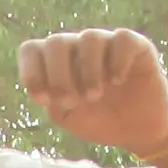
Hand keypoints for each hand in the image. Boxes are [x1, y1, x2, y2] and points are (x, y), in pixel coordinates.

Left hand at [19, 28, 167, 156]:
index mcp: (55, 62)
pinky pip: (122, 39)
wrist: (137, 130)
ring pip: (89, 38)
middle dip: (58, 74)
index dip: (31, 72)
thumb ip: (53, 101)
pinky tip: (117, 81)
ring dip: (88, 70)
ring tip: (94, 96)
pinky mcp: (136, 46)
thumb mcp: (69, 116)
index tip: (42, 99)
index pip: (32, 50)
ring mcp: (107, 43)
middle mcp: (78, 47)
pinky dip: (117, 61)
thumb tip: (50, 87)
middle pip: (56, 42)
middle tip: (71, 101)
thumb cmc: (98, 119)